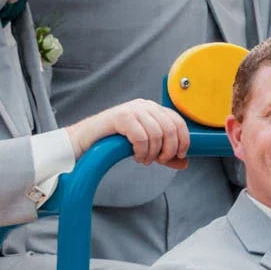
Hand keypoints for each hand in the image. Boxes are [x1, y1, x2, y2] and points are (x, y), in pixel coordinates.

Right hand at [71, 99, 191, 167]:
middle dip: (169, 149)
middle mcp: (145, 105)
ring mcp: (133, 109)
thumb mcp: (144, 147)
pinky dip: (142, 151)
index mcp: (153, 109)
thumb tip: (184, 163)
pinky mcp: (121, 116)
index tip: (180, 155)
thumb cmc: (114, 141)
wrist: (86, 139)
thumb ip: (164, 154)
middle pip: (170, 128)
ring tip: (145, 160)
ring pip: (156, 134)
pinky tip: (137, 156)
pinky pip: (141, 137)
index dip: (183, 140)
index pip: (178, 121)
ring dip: (153, 153)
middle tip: (160, 160)